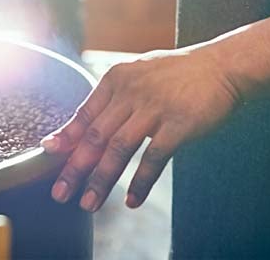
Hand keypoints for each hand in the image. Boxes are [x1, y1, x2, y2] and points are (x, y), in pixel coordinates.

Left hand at [41, 47, 239, 211]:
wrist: (222, 66)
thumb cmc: (179, 74)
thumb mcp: (139, 74)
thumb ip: (114, 97)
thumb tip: (86, 125)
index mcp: (117, 78)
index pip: (84, 113)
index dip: (66, 137)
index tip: (48, 155)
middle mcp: (131, 92)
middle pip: (95, 136)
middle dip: (74, 168)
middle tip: (60, 193)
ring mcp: (154, 108)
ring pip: (118, 150)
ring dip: (100, 180)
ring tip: (89, 204)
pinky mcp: (178, 124)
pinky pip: (153, 159)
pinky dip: (140, 182)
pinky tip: (131, 200)